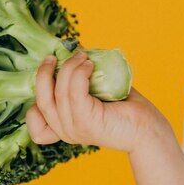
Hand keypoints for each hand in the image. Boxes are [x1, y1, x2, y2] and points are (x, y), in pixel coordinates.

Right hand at [26, 51, 170, 153]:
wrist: (148, 130)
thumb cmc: (126, 110)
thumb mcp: (96, 96)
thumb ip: (81, 84)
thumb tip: (74, 53)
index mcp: (64, 128)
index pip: (35, 123)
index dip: (35, 99)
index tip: (48, 76)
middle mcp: (66, 131)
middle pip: (41, 100)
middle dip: (44, 73)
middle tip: (54, 56)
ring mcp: (75, 128)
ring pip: (59, 92)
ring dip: (69, 68)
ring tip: (82, 57)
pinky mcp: (88, 122)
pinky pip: (74, 93)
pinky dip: (79, 74)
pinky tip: (90, 65)